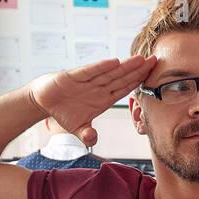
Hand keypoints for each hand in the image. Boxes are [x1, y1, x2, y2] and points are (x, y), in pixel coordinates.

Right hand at [27, 55, 156, 146]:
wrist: (43, 99)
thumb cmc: (63, 111)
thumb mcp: (77, 128)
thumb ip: (86, 134)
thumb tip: (92, 140)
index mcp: (103, 99)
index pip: (124, 89)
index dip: (138, 82)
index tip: (153, 76)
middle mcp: (98, 88)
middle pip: (122, 78)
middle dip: (138, 70)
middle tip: (155, 60)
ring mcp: (87, 81)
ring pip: (110, 73)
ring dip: (125, 66)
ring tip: (140, 59)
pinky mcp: (73, 76)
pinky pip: (90, 71)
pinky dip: (101, 67)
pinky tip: (114, 62)